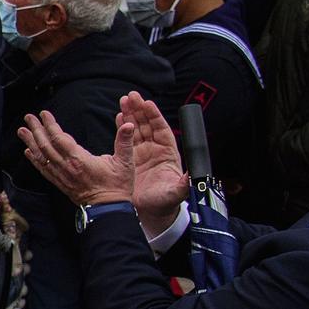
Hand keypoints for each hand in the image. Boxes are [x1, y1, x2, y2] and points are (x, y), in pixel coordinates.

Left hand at [18, 110, 129, 206]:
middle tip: (28, 117)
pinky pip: (44, 170)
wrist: (109, 211)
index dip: (50, 125)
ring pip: (42, 157)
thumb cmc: (118, 186)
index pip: (60, 139)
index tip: (43, 114)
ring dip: (31, 142)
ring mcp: (62, 177)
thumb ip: (125, 142)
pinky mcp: (61, 184)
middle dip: (36, 130)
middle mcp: (67, 168)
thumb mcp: (125, 163)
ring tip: (22, 131)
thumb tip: (129, 124)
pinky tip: (28, 152)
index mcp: (80, 160)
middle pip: (46, 146)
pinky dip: (34, 160)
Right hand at [120, 93, 188, 234]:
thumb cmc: (165, 202)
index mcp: (167, 153)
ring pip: (136, 128)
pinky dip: (122, 126)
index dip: (155, 116)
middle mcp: (154, 150)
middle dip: (140, 110)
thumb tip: (191, 177)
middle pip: (147, 124)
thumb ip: (182, 185)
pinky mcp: (129, 158)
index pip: (161, 130)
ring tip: (123, 100)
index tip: (148, 104)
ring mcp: (141, 152)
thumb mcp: (175, 194)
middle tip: (132, 96)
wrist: (150, 212)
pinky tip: (118, 116)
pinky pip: (125, 138)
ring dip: (130, 114)